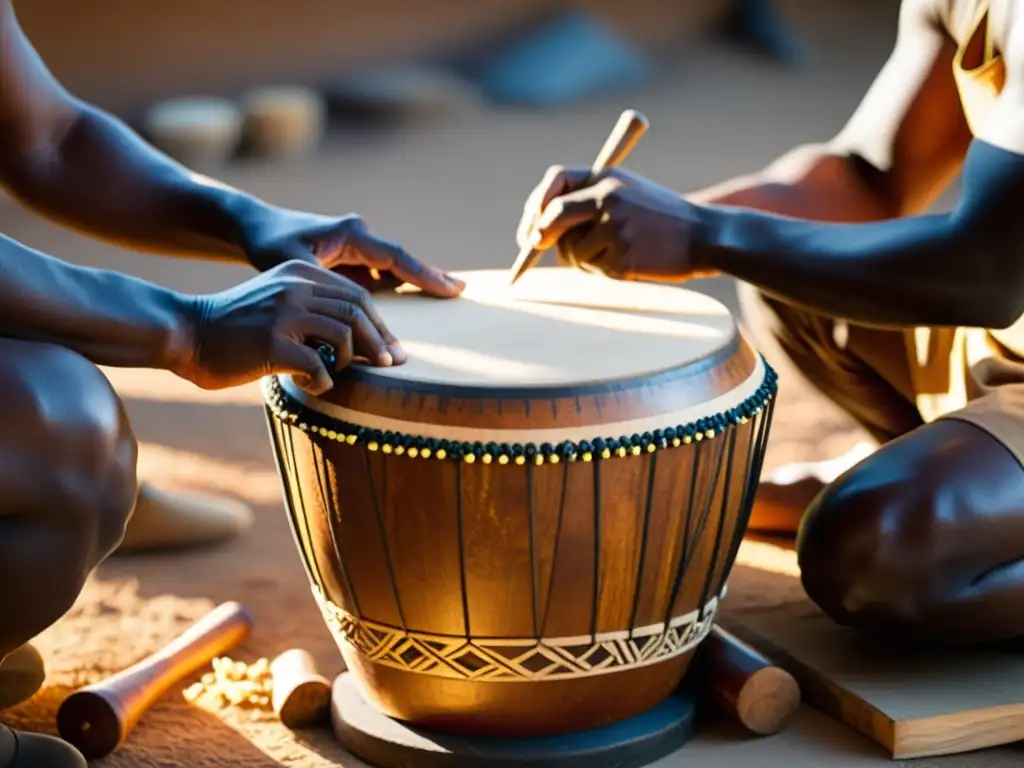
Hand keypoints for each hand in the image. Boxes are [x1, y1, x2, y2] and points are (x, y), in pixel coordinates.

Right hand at [179, 260, 407, 393]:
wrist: (184, 332)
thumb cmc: (235, 327)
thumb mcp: (278, 301)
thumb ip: (313, 310)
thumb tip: (361, 340)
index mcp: (299, 272)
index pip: (357, 295)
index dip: (381, 325)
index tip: (392, 349)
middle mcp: (294, 287)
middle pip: (357, 312)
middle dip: (380, 342)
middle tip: (390, 365)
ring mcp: (283, 314)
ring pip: (344, 336)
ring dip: (350, 361)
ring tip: (334, 372)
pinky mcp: (271, 344)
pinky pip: (318, 366)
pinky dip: (323, 381)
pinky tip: (310, 385)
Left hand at [246, 210, 465, 297]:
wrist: (252, 229)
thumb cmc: (267, 246)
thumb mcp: (289, 265)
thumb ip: (320, 285)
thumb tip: (344, 308)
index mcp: (350, 235)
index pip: (396, 257)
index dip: (424, 274)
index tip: (453, 287)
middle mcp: (358, 237)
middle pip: (401, 261)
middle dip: (429, 277)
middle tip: (461, 291)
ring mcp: (355, 247)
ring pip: (391, 269)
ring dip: (413, 283)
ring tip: (445, 296)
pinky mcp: (349, 258)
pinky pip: (377, 275)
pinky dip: (393, 288)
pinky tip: (412, 302)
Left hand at [516, 165, 714, 281]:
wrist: (703, 235)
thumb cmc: (660, 215)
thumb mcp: (626, 191)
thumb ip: (587, 200)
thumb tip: (537, 229)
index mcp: (607, 177)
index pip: (556, 179)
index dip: (536, 203)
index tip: (530, 223)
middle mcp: (609, 199)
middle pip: (554, 218)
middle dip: (540, 237)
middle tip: (533, 247)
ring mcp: (616, 229)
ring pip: (572, 251)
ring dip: (581, 258)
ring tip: (613, 251)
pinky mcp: (623, 258)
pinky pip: (593, 270)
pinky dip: (602, 270)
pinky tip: (628, 261)